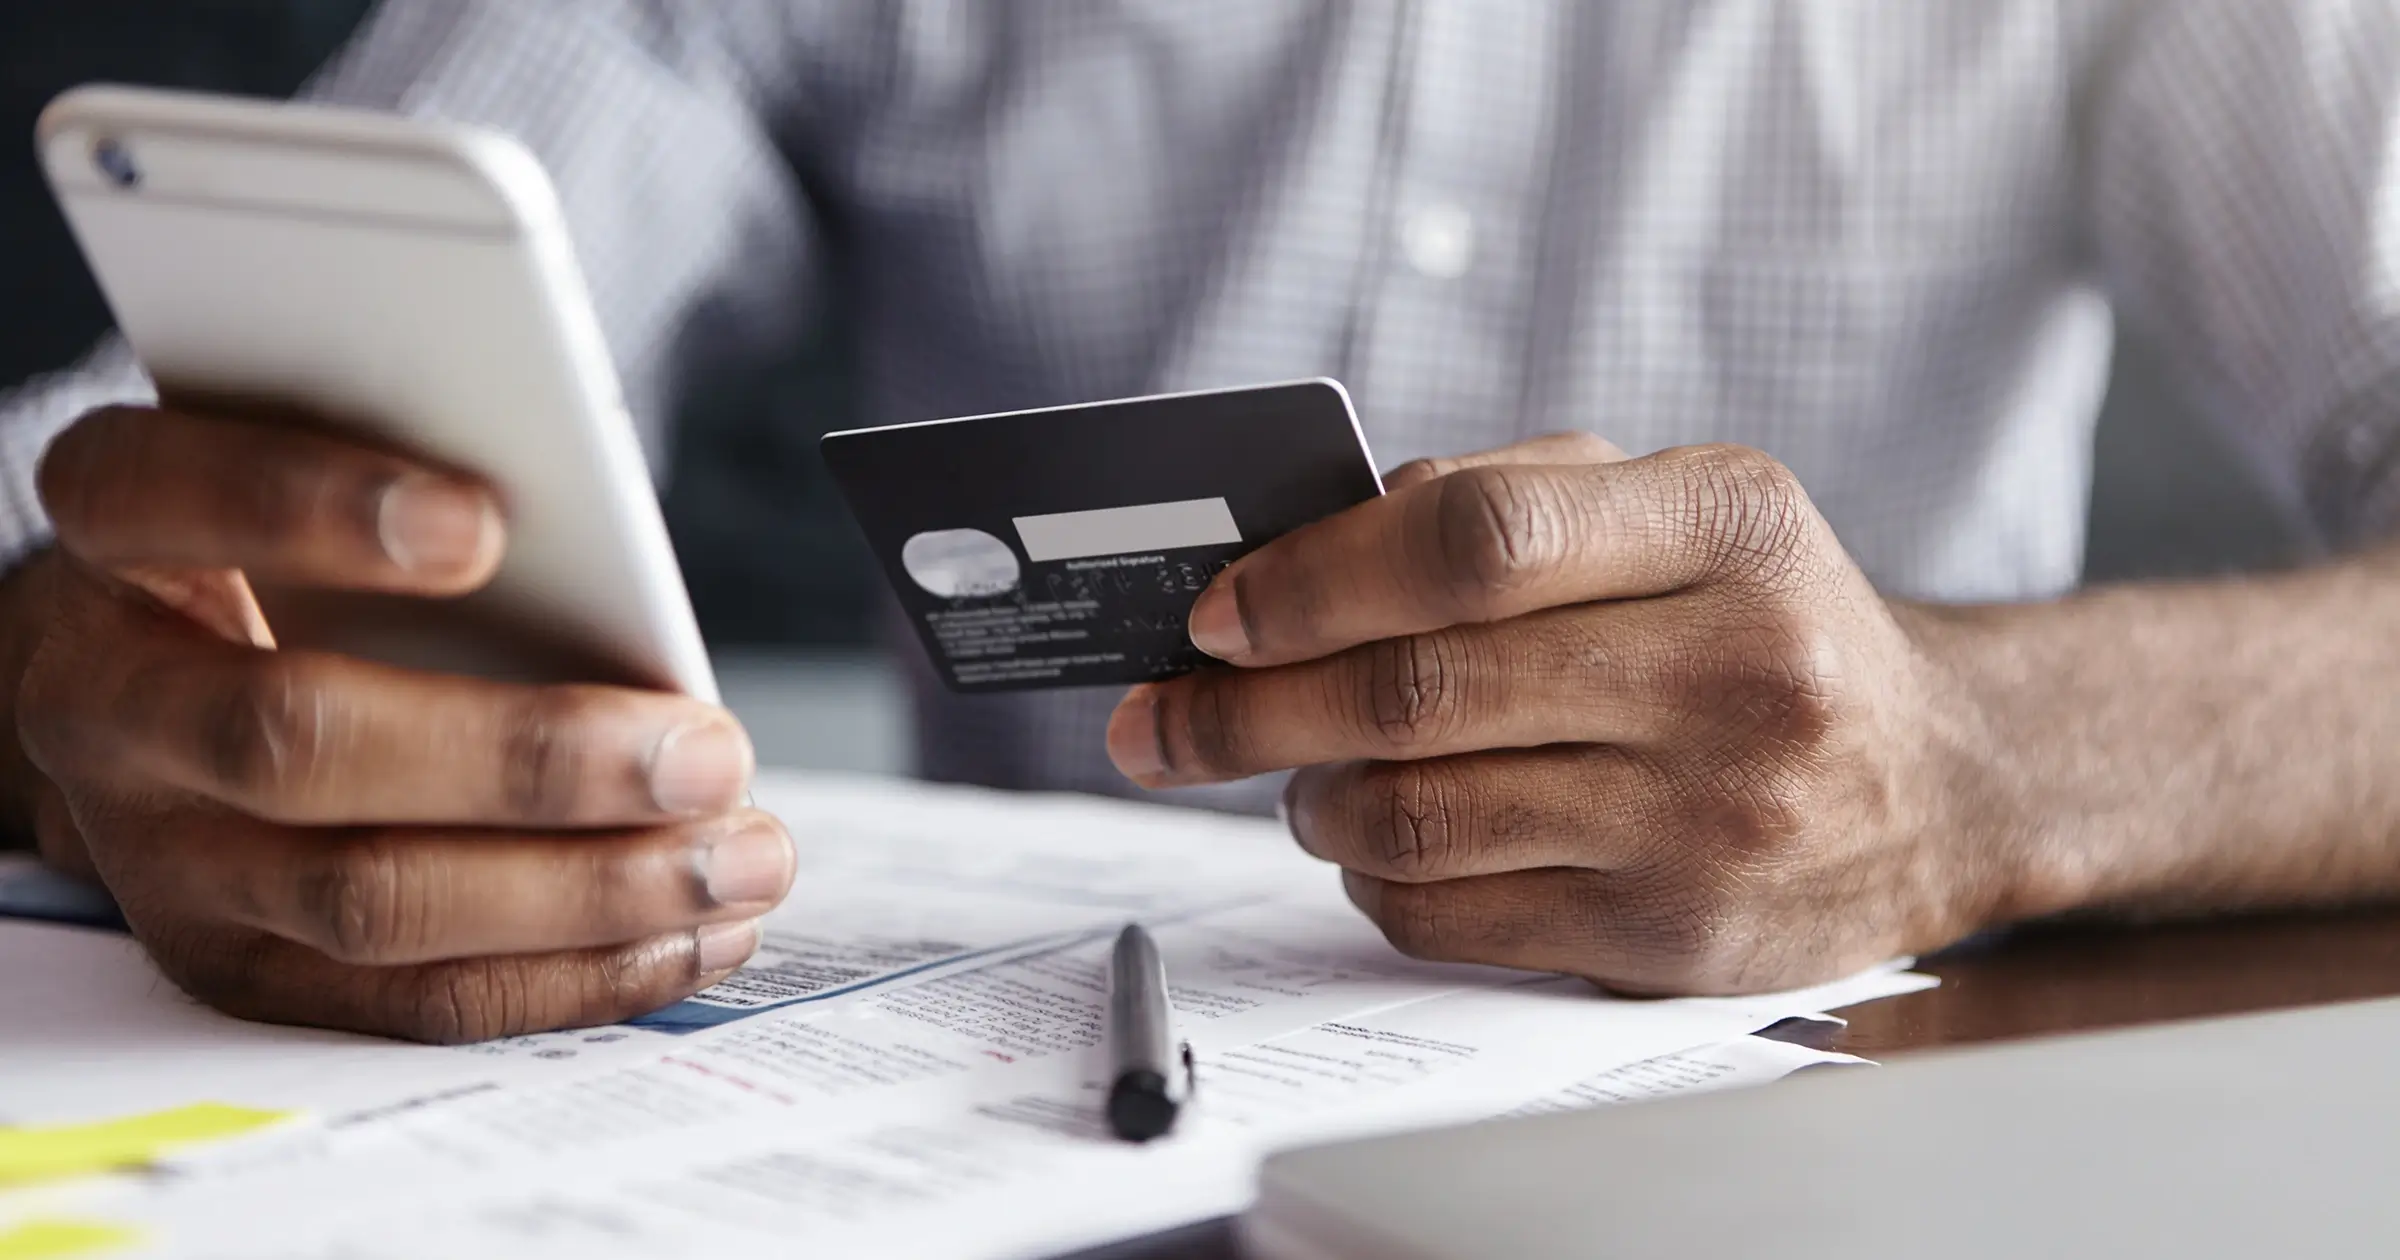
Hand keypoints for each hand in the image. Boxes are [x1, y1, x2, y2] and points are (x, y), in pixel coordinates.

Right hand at [10, 405, 789, 1041]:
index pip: (169, 497)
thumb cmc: (281, 560)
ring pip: (370, 901)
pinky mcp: (240, 968)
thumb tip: (609, 565)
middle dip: (527, 760)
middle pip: (297, 744)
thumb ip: (420, 491)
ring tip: (739, 858)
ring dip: (587, 891)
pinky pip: (412, 999)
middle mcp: (110, 706)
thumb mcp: (317, 482)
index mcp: (115, 539)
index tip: (482, 524)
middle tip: (705, 753)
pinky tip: (693, 935)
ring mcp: (163, 858)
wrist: (143, 693)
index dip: (315, 508)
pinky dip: (574, 974)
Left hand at [1105, 434, 2017, 994]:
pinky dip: (1373, 879)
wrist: (1943, 782)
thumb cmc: (1767, 620)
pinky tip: (1375, 842)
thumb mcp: (1683, 505)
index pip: (1473, 542)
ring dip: (1309, 797)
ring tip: (1296, 773)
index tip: (1216, 614)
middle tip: (1167, 720)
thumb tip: (1308, 543)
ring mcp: (1710, 818)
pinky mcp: (1677, 937)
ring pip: (1418, 816)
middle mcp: (1734, 669)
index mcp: (1728, 522)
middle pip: (1419, 691)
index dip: (1313, 578)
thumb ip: (1510, 498)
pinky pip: (1454, 917)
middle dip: (1249, 709)